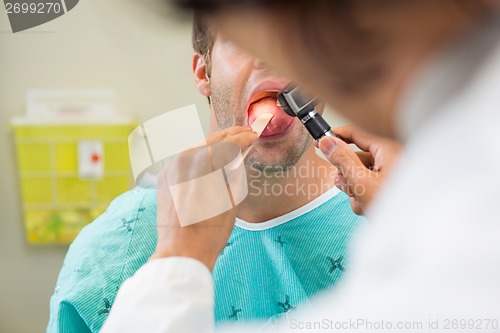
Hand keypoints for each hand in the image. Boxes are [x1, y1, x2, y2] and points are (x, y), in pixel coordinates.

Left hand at [150, 126, 257, 269]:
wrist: (181, 252)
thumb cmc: (209, 232)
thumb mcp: (231, 200)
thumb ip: (234, 173)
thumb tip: (237, 158)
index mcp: (203, 165)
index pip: (227, 143)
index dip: (243, 137)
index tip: (253, 135)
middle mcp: (183, 161)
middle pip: (210, 140)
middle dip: (230, 135)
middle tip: (245, 132)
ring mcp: (170, 168)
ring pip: (196, 146)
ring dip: (214, 143)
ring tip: (230, 142)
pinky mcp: (164, 177)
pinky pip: (184, 159)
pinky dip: (198, 155)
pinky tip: (209, 158)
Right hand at [317, 126, 401, 214]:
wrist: (414, 231)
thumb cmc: (397, 207)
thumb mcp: (362, 181)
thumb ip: (342, 159)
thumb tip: (327, 142)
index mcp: (388, 150)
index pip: (356, 134)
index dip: (335, 137)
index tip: (320, 141)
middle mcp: (390, 159)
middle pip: (354, 159)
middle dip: (347, 176)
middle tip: (349, 186)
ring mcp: (389, 175)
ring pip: (358, 176)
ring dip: (354, 190)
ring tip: (362, 201)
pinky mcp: (388, 188)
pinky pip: (366, 187)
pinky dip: (362, 198)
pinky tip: (368, 208)